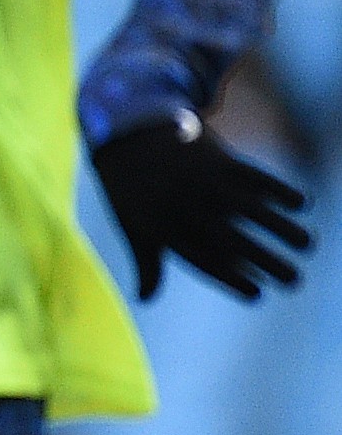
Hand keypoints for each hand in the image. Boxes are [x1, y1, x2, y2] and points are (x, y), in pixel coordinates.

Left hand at [92, 111, 311, 300]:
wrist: (128, 135)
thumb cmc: (130, 191)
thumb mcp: (133, 228)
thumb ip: (146, 264)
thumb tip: (144, 299)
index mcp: (166, 230)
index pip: (204, 261)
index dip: (231, 278)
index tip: (256, 293)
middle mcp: (188, 209)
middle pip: (233, 241)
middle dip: (266, 261)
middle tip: (294, 281)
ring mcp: (206, 183)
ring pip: (251, 210)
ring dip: (282, 228)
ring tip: (306, 245)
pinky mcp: (220, 160)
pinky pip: (254, 176)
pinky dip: (279, 188)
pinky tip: (302, 204)